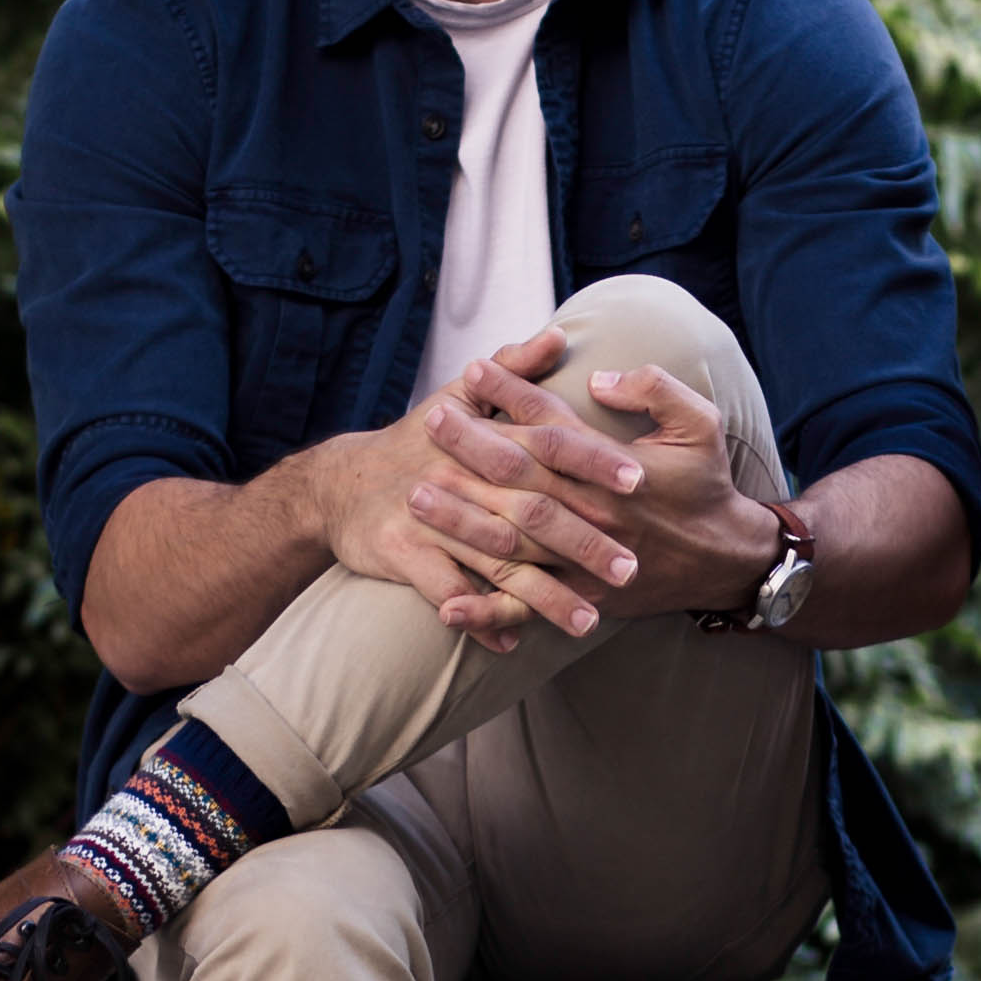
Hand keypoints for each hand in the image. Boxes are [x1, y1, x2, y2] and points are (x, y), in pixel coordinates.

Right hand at [308, 397, 621, 657]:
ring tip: (588, 621)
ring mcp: (430, 517)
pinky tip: (512, 644)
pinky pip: (445, 591)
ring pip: (496, 560)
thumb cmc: (417, 443)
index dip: (593, 461)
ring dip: (543, 595)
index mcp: (483, 438)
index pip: (548, 443)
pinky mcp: (402, 553)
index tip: (640, 483)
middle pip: (533, 510)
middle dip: (584, 542)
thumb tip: (558, 337)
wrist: (340, 485)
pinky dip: (478, 618)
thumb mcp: (459, 396)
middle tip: (632, 569)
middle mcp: (460, 475)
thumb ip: (513, 369)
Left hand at [415, 326, 782, 625]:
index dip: (509, 395)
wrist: (727, 562)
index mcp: (614, 467)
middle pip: (520, 476)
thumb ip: (654, 389)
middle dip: (470, 447)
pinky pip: (527, 607)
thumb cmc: (709, 487)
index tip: (472, 372)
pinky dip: (487, 611)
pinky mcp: (581, 596)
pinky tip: (447, 606)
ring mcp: (583, 559)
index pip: (551, 424)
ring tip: (417, 494)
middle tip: (429, 420)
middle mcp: (593, 511)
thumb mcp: (700, 424)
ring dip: (462, 518)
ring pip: (512, 538)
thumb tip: (598, 378)